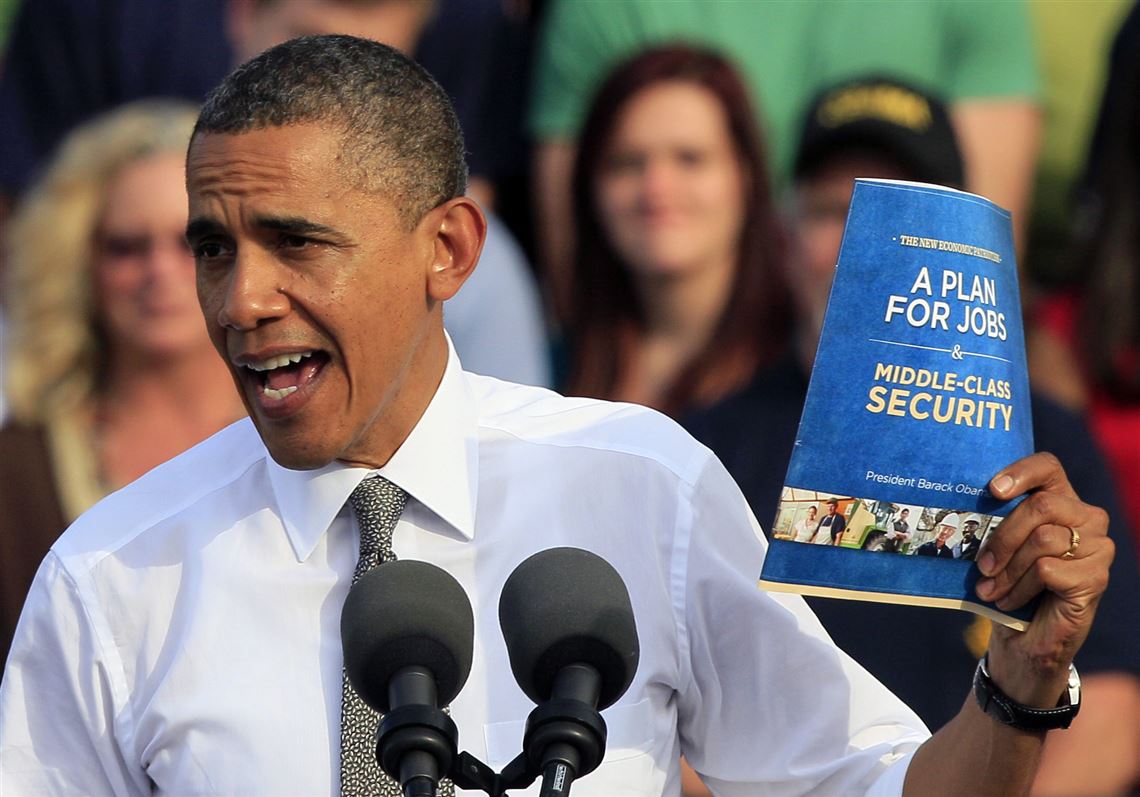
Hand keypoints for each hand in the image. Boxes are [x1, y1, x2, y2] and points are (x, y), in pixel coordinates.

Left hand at [975, 452, 1112, 705]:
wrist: (1024, 640)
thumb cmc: (1008, 585)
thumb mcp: (998, 549)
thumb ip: (994, 522)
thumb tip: (962, 502)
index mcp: (1061, 501)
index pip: (1047, 467)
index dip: (1020, 472)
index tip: (993, 491)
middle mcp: (1087, 518)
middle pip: (1041, 505)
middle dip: (1002, 537)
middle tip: (980, 566)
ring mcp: (1098, 548)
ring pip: (1042, 539)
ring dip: (1007, 569)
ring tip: (990, 589)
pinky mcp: (1096, 578)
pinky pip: (1047, 569)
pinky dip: (1019, 588)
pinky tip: (1009, 601)